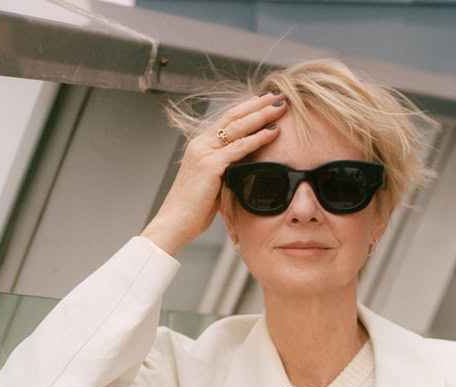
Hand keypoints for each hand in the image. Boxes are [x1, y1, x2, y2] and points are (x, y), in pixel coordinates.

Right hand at [141, 92, 286, 256]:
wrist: (174, 223)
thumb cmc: (193, 210)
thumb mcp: (212, 185)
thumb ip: (225, 173)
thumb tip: (243, 172)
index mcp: (200, 146)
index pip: (227, 120)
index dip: (247, 109)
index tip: (266, 102)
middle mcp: (201, 144)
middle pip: (233, 116)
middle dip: (258, 104)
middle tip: (279, 95)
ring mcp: (204, 152)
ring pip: (238, 127)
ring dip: (262, 116)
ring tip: (281, 107)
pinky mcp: (210, 165)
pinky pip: (239, 148)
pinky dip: (258, 139)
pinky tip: (273, 133)